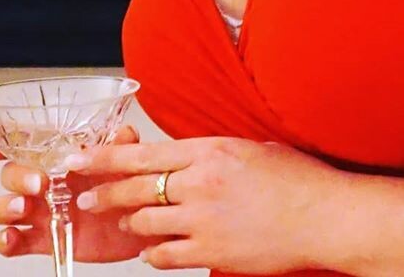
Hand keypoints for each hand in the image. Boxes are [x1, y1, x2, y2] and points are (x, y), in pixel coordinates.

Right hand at [0, 124, 162, 261]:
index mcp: (58, 152)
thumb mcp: (128, 156)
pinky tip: (11, 238)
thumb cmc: (130, 180)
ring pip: (2, 206)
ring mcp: (41, 209)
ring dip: (4, 206)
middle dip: (15, 176)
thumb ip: (123, 143)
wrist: (144, 219)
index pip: (17, 140)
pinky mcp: (46, 238)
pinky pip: (14, 240)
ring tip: (23, 209)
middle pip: (9, 172)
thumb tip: (122, 133)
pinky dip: (6, 241)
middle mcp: (43, 178)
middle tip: (37, 183)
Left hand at [65, 136, 351, 272]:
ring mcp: (204, 220)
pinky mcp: (213, 253)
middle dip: (105, 194)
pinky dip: (155, 253)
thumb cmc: (293, 178)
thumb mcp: (244, 148)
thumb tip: (178, 158)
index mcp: (206, 150)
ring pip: (146, 223)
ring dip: (131, 223)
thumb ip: (205, 153)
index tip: (78, 160)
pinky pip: (167, 256)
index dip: (103, 157)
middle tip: (88, 199)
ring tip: (126, 222)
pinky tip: (154, 249)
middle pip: (135, 188)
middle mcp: (199, 183)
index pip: (140, 152)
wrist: (325, 216)